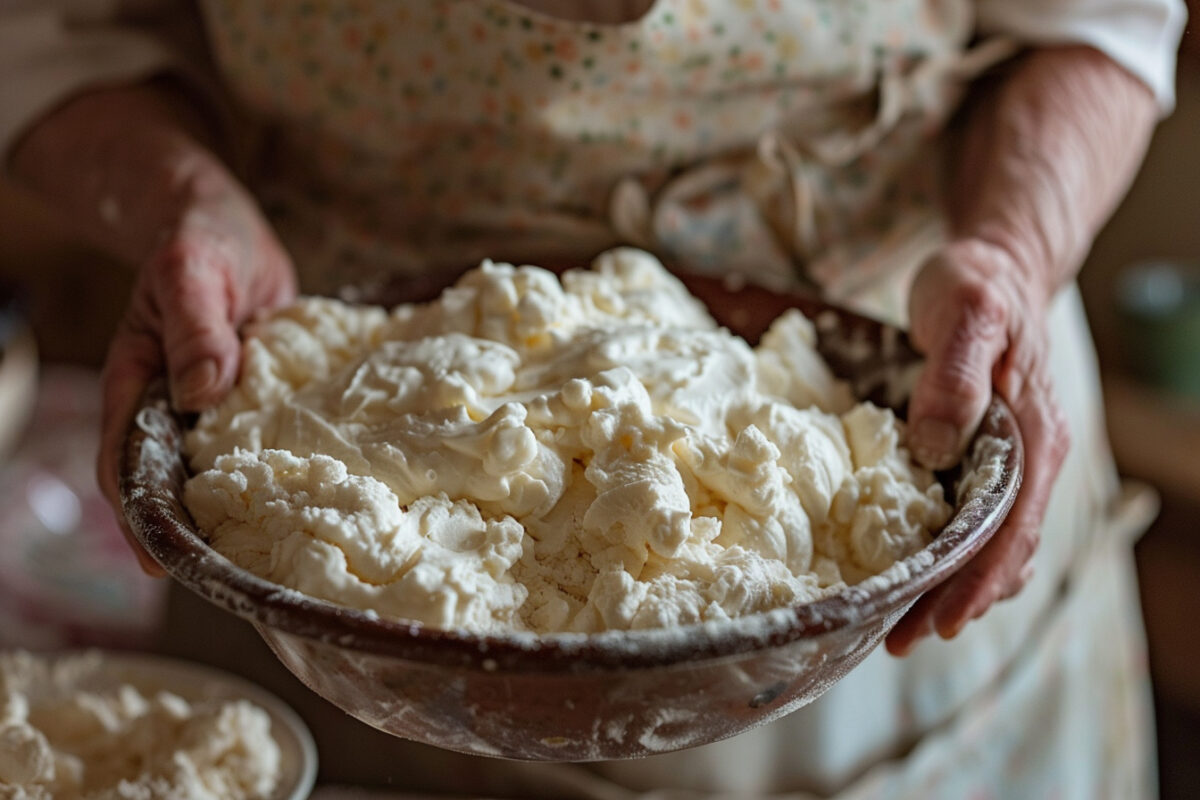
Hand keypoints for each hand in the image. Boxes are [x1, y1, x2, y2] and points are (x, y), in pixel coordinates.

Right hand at [97, 161, 295, 574]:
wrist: (224, 224)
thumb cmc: (197, 241)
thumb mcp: (190, 272)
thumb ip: (194, 327)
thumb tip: (204, 392)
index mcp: (139, 385)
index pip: (128, 464)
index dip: (142, 516)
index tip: (162, 562)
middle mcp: (176, 406)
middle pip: (178, 482)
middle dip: (201, 528)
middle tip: (242, 573)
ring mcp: (218, 406)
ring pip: (228, 467)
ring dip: (251, 501)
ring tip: (289, 546)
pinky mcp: (258, 398)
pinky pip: (270, 437)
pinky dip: (289, 461)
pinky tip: (325, 488)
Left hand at [885, 239, 1069, 654]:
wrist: (992, 268)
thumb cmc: (977, 287)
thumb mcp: (964, 315)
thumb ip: (955, 376)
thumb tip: (937, 445)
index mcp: (1033, 437)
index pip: (1011, 530)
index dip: (976, 582)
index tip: (937, 621)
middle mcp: (1030, 460)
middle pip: (1001, 552)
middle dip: (954, 602)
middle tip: (897, 640)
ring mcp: (1010, 463)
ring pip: (991, 545)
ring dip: (950, 589)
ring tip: (898, 623)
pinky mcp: (984, 458)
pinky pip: (975, 522)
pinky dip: (949, 557)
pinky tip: (912, 573)